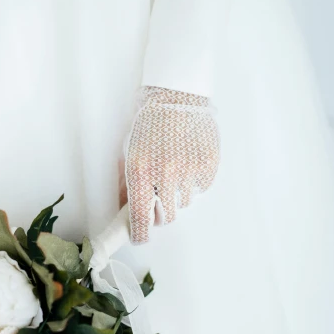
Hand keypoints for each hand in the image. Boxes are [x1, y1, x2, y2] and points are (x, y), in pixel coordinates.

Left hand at [125, 86, 219, 243]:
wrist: (176, 95)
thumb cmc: (149, 123)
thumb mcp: (130, 151)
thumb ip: (127, 182)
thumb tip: (124, 206)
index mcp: (140, 171)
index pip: (141, 217)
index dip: (140, 233)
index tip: (139, 237)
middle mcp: (165, 173)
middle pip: (166, 217)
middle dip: (160, 212)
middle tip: (158, 196)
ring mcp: (190, 170)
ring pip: (184, 202)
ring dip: (178, 194)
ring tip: (174, 168)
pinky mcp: (208, 165)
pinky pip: (201, 188)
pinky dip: (194, 181)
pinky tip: (188, 160)